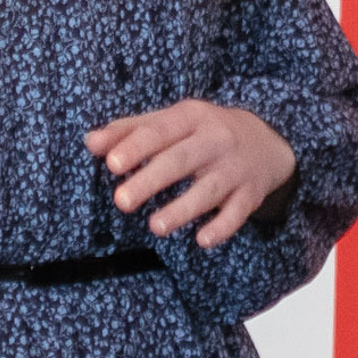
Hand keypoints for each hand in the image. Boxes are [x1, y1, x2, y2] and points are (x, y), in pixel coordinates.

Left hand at [87, 100, 295, 247]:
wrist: (266, 140)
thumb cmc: (202, 132)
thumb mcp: (171, 121)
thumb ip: (130, 131)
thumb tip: (91, 142)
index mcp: (191, 117)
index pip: (160, 130)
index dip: (136, 146)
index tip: (111, 164)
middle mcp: (215, 140)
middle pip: (180, 160)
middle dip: (150, 180)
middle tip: (121, 201)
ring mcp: (234, 168)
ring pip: (208, 190)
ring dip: (182, 209)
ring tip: (155, 227)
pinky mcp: (250, 194)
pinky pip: (237, 213)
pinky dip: (221, 227)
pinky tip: (202, 240)